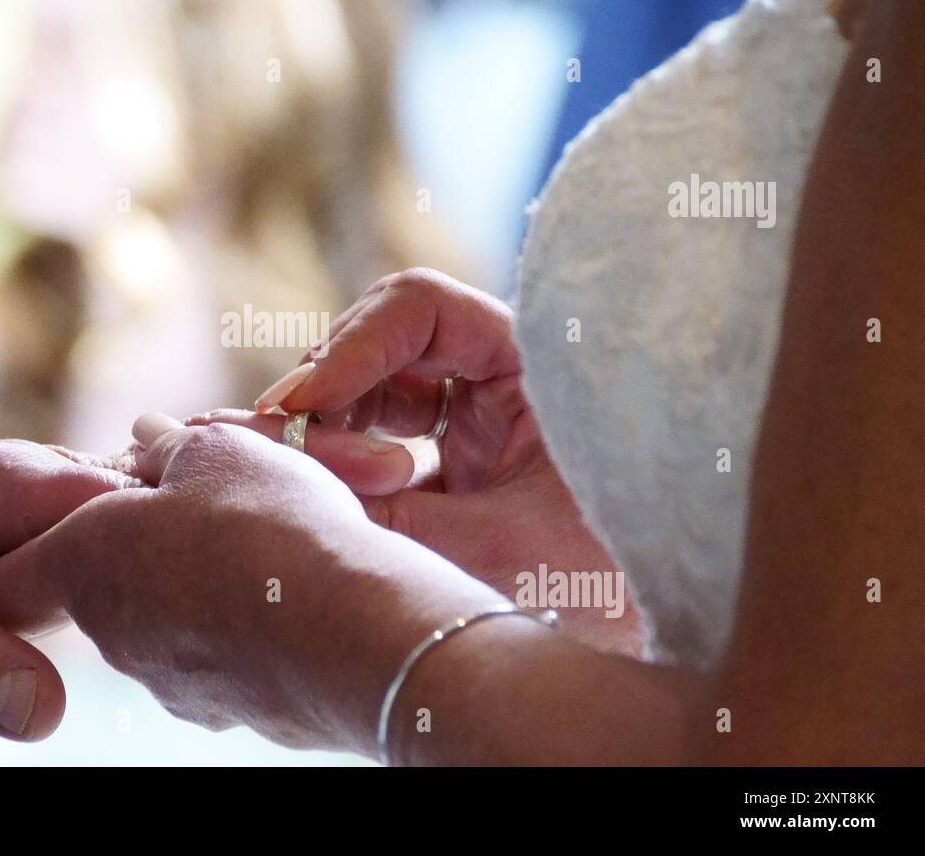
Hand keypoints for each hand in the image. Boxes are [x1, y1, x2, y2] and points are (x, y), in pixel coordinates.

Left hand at [0, 416, 505, 754]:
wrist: (353, 634)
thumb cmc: (268, 527)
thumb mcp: (217, 452)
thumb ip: (169, 446)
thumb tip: (145, 436)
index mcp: (85, 563)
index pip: (11, 577)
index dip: (37, 542)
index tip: (91, 513)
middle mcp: (113, 634)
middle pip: (101, 592)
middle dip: (143, 551)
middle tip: (206, 510)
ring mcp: (170, 682)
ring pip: (164, 626)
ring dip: (196, 588)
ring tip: (261, 551)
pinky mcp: (227, 712)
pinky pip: (219, 660)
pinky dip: (241, 631)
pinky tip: (291, 600)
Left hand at [0, 440, 134, 739]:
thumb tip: (48, 710)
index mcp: (4, 483)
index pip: (118, 507)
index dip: (141, 562)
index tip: (139, 627)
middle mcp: (40, 474)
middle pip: (141, 512)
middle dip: (152, 574)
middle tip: (139, 642)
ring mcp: (51, 496)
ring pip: (134, 530)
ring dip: (142, 582)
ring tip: (136, 637)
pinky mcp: (54, 524)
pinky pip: (113, 546)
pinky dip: (123, 583)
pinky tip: (115, 624)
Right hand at [217, 268, 638, 650]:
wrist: (669, 638)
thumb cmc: (611, 589)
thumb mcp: (491, 552)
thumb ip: (381, 514)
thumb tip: (276, 469)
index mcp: (536, 366)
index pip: (419, 307)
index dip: (348, 347)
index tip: (297, 408)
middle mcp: (506, 379)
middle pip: (383, 343)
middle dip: (333, 395)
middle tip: (297, 457)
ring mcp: (481, 422)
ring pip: (374, 391)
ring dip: (336, 432)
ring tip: (331, 488)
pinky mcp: (460, 467)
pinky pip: (381, 441)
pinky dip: (350, 467)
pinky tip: (340, 499)